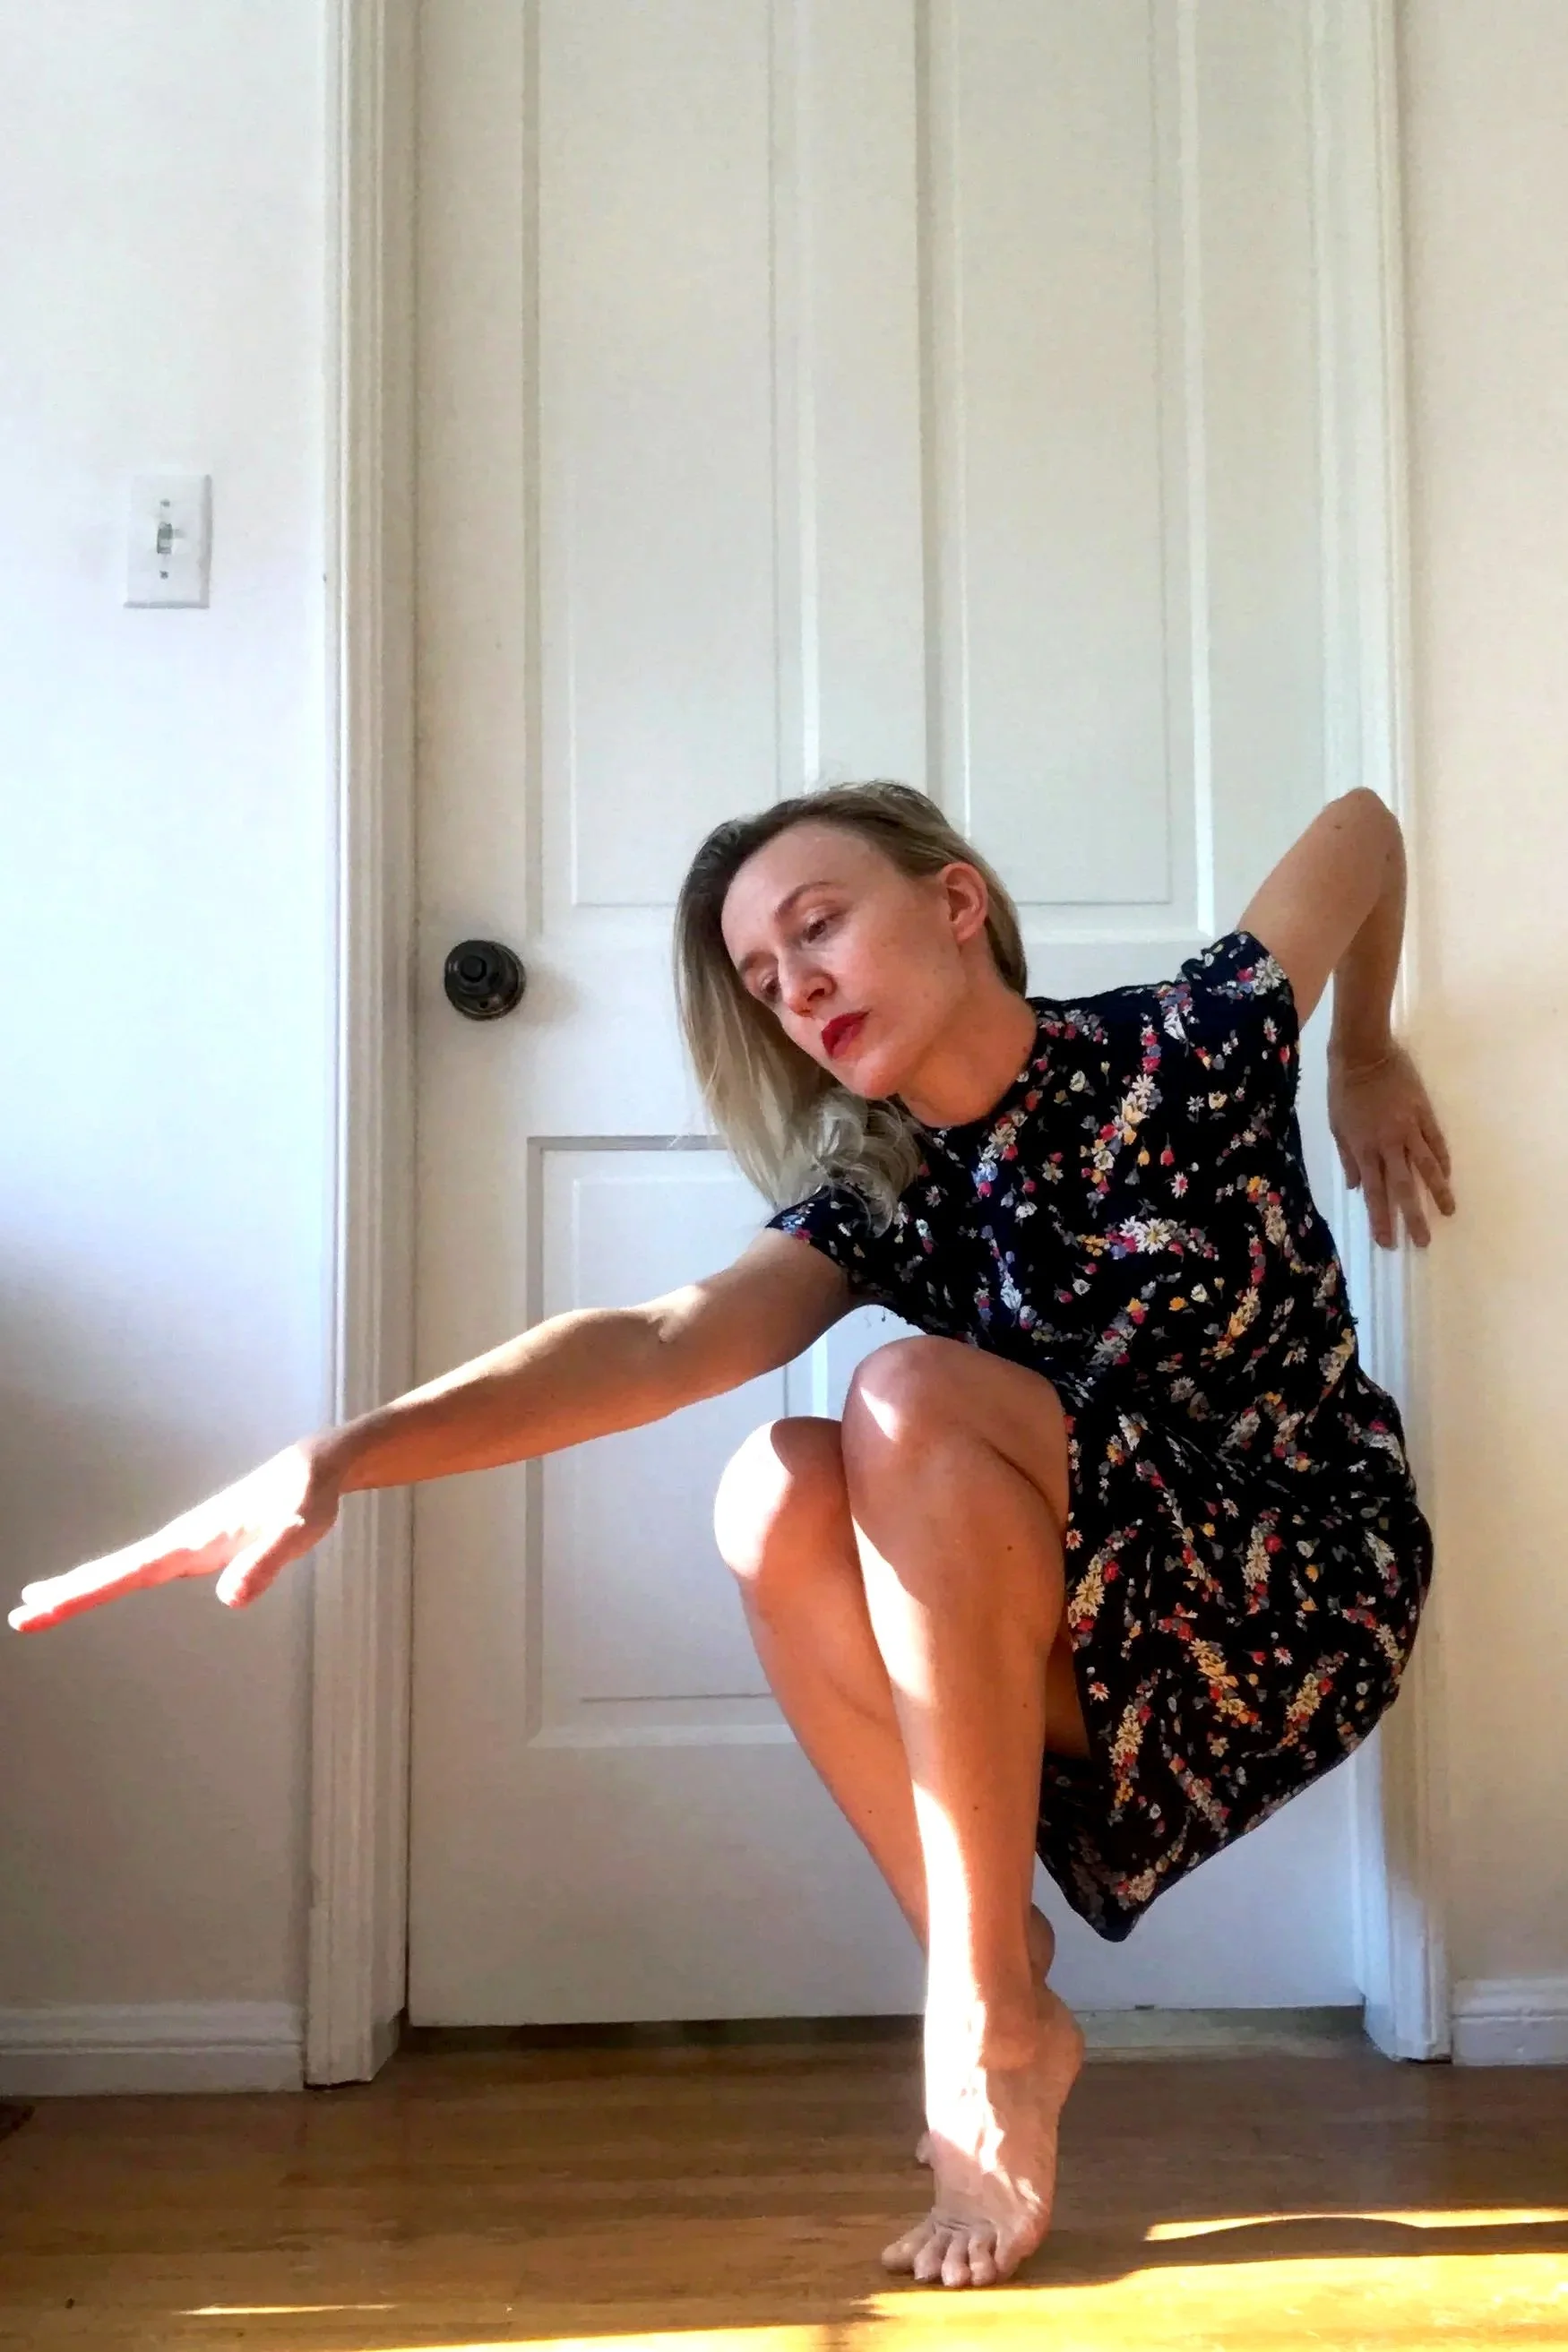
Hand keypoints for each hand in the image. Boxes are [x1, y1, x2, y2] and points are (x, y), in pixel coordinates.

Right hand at [8, 1439, 344, 1632]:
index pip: (128, 1571)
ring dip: (82, 1587)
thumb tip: (230, 1600)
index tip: (39, 1605)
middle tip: (21, 1616)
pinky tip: (103, 1588)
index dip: (83, 1592)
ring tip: (40, 1604)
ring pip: (124, 1568)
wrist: (316, 1469)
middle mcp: (182, 1541)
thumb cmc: (310, 1499)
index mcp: (195, 1539)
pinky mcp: (198, 1547)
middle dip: (67, 1593)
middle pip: (114, 1571)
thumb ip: (267, 1563)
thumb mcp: (300, 1531)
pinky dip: (114, 1579)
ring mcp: (187, 1544)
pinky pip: (145, 1568)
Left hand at [1328, 1039, 1454, 1249]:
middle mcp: (1388, 1144)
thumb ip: (1347, 1157)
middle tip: (1422, 1242)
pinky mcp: (1424, 1112)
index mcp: (1363, 1149)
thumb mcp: (1335, 1125)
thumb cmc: (1343, 1088)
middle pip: (1403, 1188)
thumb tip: (1354, 1185)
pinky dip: (1443, 1161)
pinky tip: (1448, 1176)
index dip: (1380, 1219)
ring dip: (1438, 1192)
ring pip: (1427, 1167)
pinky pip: (1436, 1142)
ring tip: (1447, 1212)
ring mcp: (1409, 1128)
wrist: (1364, 1052)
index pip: (1373, 1193)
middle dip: (1412, 1218)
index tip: (1387, 1242)